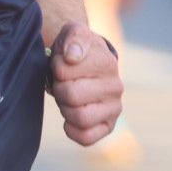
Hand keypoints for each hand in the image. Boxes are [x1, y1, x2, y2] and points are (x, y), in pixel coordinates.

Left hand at [49, 21, 122, 145]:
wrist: (85, 63)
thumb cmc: (76, 49)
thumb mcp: (74, 32)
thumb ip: (75, 37)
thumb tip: (73, 57)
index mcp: (107, 63)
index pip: (64, 72)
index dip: (56, 68)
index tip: (61, 64)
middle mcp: (115, 87)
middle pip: (71, 97)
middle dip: (59, 89)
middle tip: (62, 83)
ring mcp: (114, 108)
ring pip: (80, 119)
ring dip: (65, 109)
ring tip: (67, 99)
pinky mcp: (108, 126)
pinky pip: (86, 138)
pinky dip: (72, 130)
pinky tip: (69, 118)